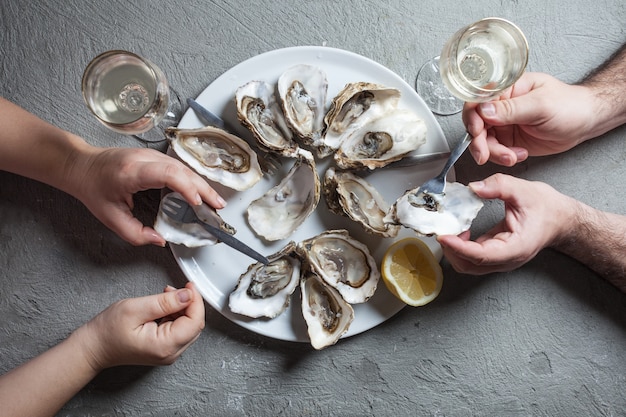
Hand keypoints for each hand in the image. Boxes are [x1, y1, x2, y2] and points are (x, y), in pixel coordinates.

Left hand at [72, 147, 225, 245]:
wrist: (82, 166)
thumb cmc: (93, 189)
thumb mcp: (111, 218)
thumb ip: (136, 234)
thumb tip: (160, 240)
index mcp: (132, 172)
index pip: (168, 174)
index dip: (187, 187)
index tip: (198, 204)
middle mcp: (144, 159)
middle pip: (182, 170)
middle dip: (203, 189)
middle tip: (218, 206)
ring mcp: (151, 155)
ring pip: (184, 167)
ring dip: (201, 185)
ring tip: (214, 202)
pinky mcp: (154, 157)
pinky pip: (178, 167)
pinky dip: (192, 180)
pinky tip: (200, 192)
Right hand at [75, 282, 204, 369]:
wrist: (92, 348)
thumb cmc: (107, 331)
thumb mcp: (136, 309)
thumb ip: (165, 302)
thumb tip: (188, 295)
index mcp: (165, 346)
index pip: (195, 322)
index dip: (195, 300)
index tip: (189, 285)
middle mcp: (170, 353)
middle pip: (194, 325)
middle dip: (189, 303)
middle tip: (175, 289)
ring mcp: (168, 353)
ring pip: (188, 327)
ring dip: (181, 308)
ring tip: (163, 297)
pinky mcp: (164, 349)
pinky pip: (179, 330)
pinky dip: (175, 315)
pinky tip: (162, 307)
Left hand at [437, 174, 574, 273]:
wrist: (562, 219)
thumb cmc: (548, 209)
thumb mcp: (524, 190)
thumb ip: (498, 185)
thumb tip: (473, 187)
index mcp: (516, 248)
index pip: (481, 255)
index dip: (459, 247)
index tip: (443, 236)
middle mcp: (507, 259)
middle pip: (470, 265)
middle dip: (451, 250)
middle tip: (440, 229)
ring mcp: (501, 260)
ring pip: (468, 265)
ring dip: (454, 249)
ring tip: (447, 229)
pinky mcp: (495, 255)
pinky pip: (472, 257)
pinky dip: (460, 246)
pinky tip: (458, 229)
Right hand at [463, 72, 596, 165]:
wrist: (585, 122)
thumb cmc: (569, 105)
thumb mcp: (540, 105)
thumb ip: (511, 109)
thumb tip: (483, 110)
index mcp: (506, 90)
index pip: (477, 101)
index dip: (472, 118)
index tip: (476, 131)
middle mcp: (501, 106)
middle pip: (476, 124)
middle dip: (479, 142)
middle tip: (485, 154)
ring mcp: (503, 123)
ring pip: (483, 141)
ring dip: (494, 153)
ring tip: (512, 157)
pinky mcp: (508, 139)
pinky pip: (495, 151)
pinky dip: (503, 157)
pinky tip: (519, 155)